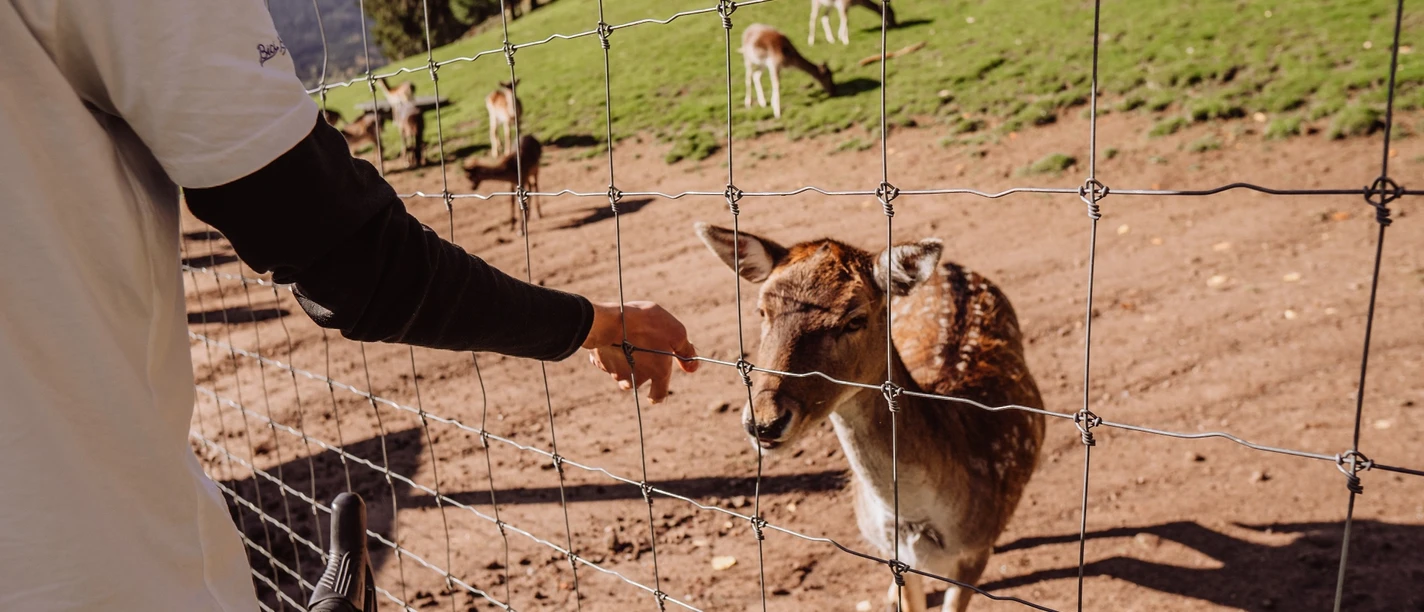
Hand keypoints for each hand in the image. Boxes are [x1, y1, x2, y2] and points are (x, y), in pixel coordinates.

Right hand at [583, 301, 698, 402]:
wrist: (611, 321)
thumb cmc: (647, 324)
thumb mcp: (676, 332)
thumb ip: (685, 350)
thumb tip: (693, 367)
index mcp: (657, 372)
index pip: (658, 395)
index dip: (657, 395)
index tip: (654, 394)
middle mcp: (636, 377)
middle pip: (637, 383)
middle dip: (638, 374)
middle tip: (640, 355)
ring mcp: (616, 371)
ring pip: (620, 373)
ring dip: (623, 364)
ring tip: (625, 345)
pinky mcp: (600, 362)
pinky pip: (605, 361)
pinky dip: (608, 354)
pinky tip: (610, 341)